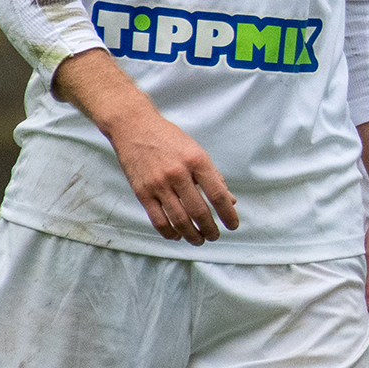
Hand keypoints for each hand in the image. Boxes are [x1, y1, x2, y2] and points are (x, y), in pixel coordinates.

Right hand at [101, 97, 240, 244]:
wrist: (135, 128)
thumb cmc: (170, 139)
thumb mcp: (198, 151)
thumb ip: (213, 177)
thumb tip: (230, 201)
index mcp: (197, 161)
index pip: (218, 195)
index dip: (228, 214)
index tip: (233, 225)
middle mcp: (178, 174)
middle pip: (199, 211)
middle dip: (210, 229)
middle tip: (215, 236)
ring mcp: (158, 184)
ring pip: (178, 220)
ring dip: (191, 235)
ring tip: (199, 240)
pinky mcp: (142, 192)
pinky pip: (157, 220)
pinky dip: (169, 232)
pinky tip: (177, 235)